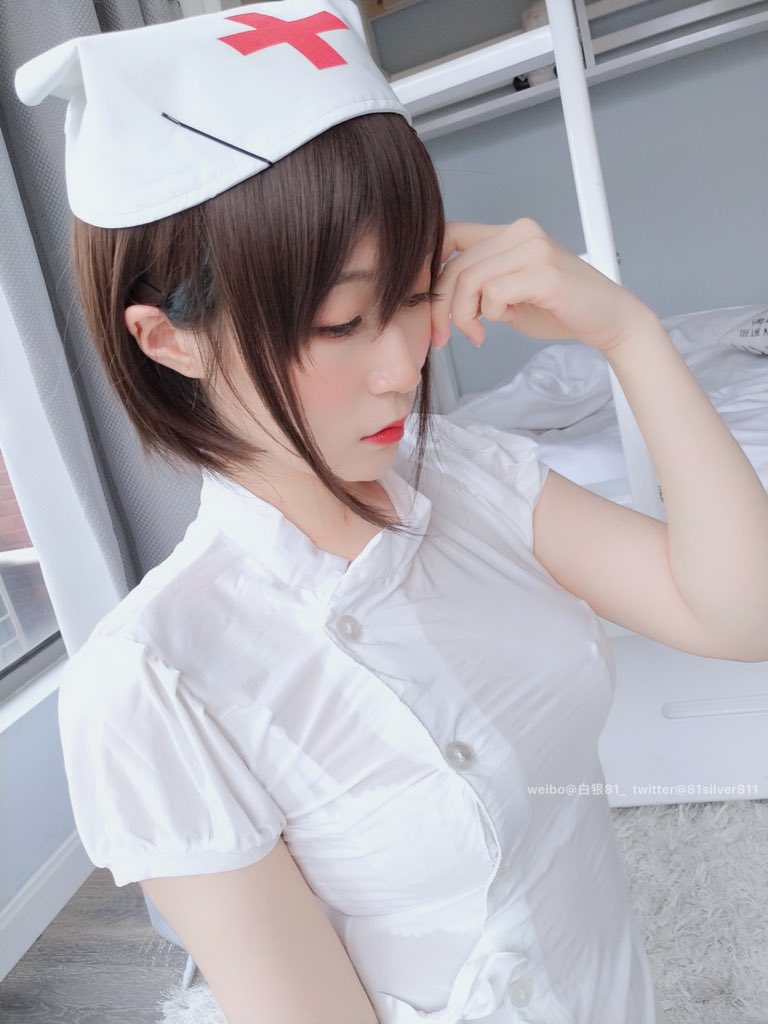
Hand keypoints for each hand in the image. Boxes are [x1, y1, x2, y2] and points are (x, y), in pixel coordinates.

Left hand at [430, 219, 655, 353]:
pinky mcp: (544, 272)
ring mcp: (534, 248)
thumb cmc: (559, 310)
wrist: (608, 320)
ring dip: (462, 314)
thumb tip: (438, 297)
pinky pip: (494, 293)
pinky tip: (506, 321)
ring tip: (477, 333)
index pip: (449, 235)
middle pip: (455, 264)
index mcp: (509, 233)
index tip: (427, 305)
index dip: (429, 270)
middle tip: (444, 336)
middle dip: (441, 306)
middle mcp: (521, 232)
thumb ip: (479, 286)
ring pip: (469, 279)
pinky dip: (490, 314)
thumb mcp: (508, 294)